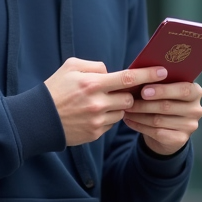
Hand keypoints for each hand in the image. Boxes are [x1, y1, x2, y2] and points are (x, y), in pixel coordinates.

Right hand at [44, 58, 165, 146]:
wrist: (38, 119)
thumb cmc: (55, 89)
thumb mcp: (71, 67)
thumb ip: (95, 66)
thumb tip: (112, 72)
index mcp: (92, 84)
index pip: (128, 78)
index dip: (148, 74)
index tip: (163, 71)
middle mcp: (97, 103)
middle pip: (129, 99)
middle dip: (128, 95)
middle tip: (122, 90)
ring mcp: (97, 121)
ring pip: (122, 113)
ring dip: (117, 107)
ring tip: (102, 102)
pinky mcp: (95, 134)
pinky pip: (111, 124)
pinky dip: (108, 118)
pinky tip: (93, 114)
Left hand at [122, 79, 201, 155]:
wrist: (168, 129)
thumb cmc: (164, 101)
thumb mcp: (165, 90)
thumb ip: (158, 81)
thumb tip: (139, 73)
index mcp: (196, 92)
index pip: (184, 89)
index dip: (163, 90)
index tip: (144, 90)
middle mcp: (196, 109)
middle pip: (168, 106)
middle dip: (145, 103)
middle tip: (129, 101)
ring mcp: (190, 126)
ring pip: (159, 120)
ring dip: (138, 115)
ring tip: (125, 109)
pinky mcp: (180, 139)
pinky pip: (156, 132)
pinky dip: (139, 126)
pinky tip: (129, 120)